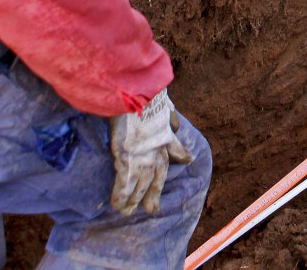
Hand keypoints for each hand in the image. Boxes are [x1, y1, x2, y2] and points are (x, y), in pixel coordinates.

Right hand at [108, 88, 192, 214]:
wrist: (137, 98)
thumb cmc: (144, 95)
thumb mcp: (161, 101)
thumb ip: (166, 109)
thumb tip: (172, 116)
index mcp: (164, 134)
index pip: (175, 147)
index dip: (181, 154)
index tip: (188, 159)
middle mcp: (157, 150)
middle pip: (158, 176)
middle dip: (154, 192)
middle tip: (152, 208)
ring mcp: (143, 158)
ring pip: (141, 185)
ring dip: (135, 200)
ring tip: (128, 212)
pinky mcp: (128, 162)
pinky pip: (124, 185)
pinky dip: (121, 196)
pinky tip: (117, 206)